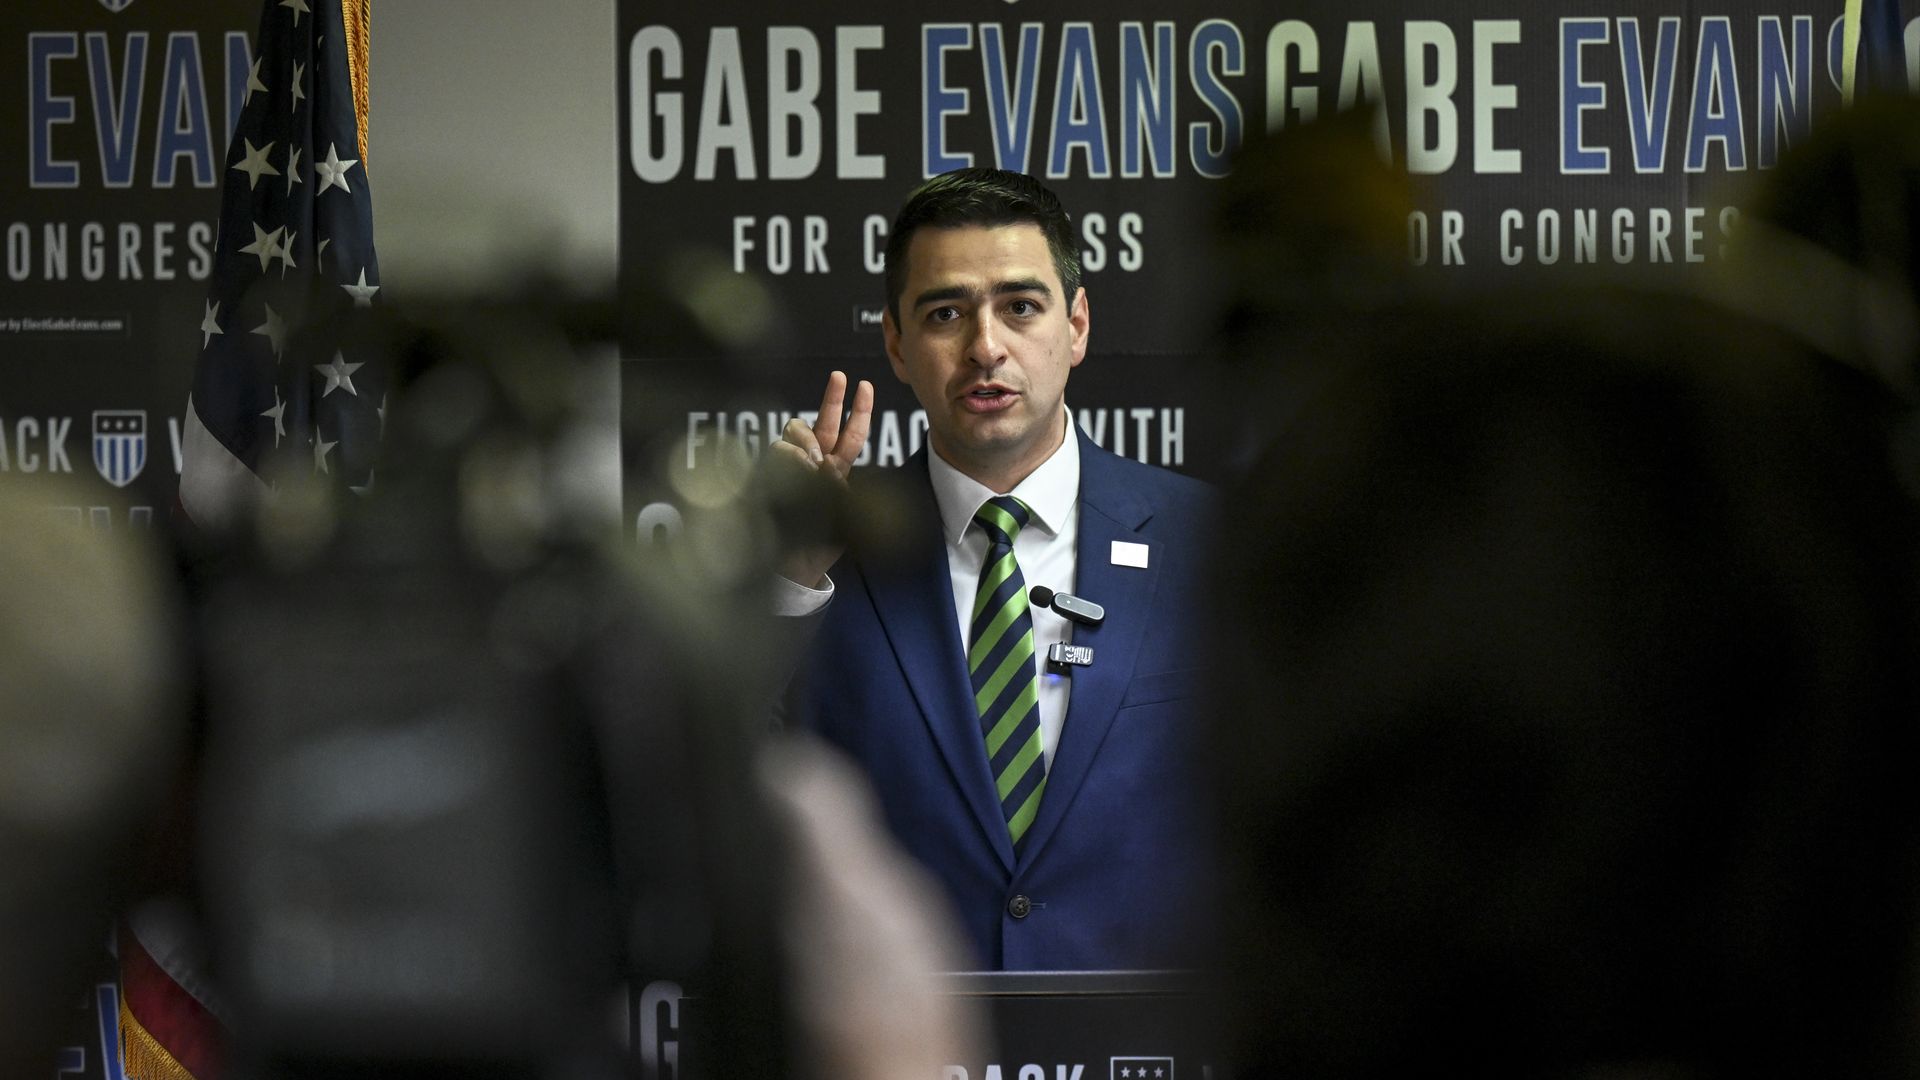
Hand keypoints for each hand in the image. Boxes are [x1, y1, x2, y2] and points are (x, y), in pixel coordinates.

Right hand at [770, 371, 873, 586]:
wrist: (791, 567)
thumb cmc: (818, 546)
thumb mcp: (841, 517)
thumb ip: (836, 487)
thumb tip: (824, 462)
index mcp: (837, 472)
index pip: (851, 435)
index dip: (860, 411)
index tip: (864, 385)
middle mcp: (815, 464)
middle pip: (825, 423)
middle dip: (833, 397)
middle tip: (840, 377)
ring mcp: (792, 466)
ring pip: (798, 431)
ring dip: (809, 440)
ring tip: (812, 463)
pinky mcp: (773, 471)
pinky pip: (781, 449)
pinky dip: (792, 455)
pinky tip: (799, 468)